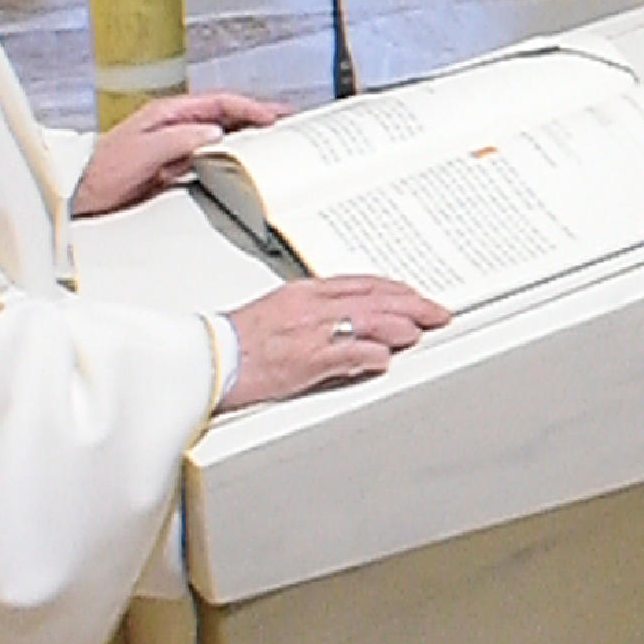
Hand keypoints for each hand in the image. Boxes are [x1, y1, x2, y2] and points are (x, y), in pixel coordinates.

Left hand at [74, 89, 287, 217]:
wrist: (77, 200)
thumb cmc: (100, 173)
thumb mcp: (142, 152)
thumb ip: (179, 139)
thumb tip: (215, 132)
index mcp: (167, 114)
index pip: (218, 103)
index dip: (250, 108)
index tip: (275, 118)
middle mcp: (172, 127)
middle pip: (224, 117)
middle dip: (257, 119)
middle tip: (288, 125)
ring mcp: (173, 148)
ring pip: (219, 137)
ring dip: (247, 139)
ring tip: (275, 146)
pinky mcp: (171, 170)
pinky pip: (210, 159)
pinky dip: (231, 160)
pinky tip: (244, 170)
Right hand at [218, 275, 448, 408]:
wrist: (206, 359)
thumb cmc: (235, 343)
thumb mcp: (279, 313)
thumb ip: (314, 315)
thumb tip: (346, 327)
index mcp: (305, 292)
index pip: (363, 284)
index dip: (396, 290)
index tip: (416, 296)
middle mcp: (312, 306)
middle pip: (374, 298)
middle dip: (412, 304)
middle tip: (437, 313)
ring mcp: (310, 331)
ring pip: (369, 320)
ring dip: (400, 325)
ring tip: (421, 331)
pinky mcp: (305, 359)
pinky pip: (348, 353)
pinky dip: (371, 355)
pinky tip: (385, 359)